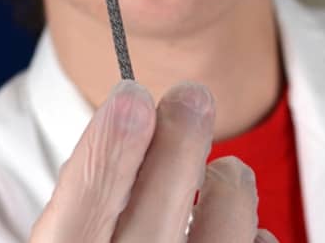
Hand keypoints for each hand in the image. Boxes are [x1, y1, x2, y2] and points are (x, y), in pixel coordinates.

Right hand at [30, 80, 277, 241]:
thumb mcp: (73, 237)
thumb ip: (89, 198)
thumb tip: (129, 116)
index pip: (82, 209)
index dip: (110, 147)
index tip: (133, 94)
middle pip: (157, 210)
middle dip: (178, 142)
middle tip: (192, 97)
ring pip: (224, 222)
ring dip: (228, 182)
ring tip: (223, 172)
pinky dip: (251, 232)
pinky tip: (234, 229)